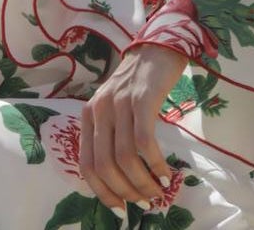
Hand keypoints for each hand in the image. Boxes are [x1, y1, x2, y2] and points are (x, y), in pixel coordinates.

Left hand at [80, 44, 185, 213]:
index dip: (102, 192)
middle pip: (105, 165)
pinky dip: (155, 164)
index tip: (120, 207)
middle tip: (143, 201)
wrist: (157, 46)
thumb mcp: (115, 107)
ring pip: (125, 157)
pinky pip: (144, 141)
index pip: (87, 165)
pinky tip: (166, 174)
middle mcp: (100, 109)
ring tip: (157, 191)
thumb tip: (120, 180)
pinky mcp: (142, 98)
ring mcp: (120, 102)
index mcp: (89, 115)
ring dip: (142, 182)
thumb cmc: (138, 83)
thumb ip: (111, 135)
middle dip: (124, 191)